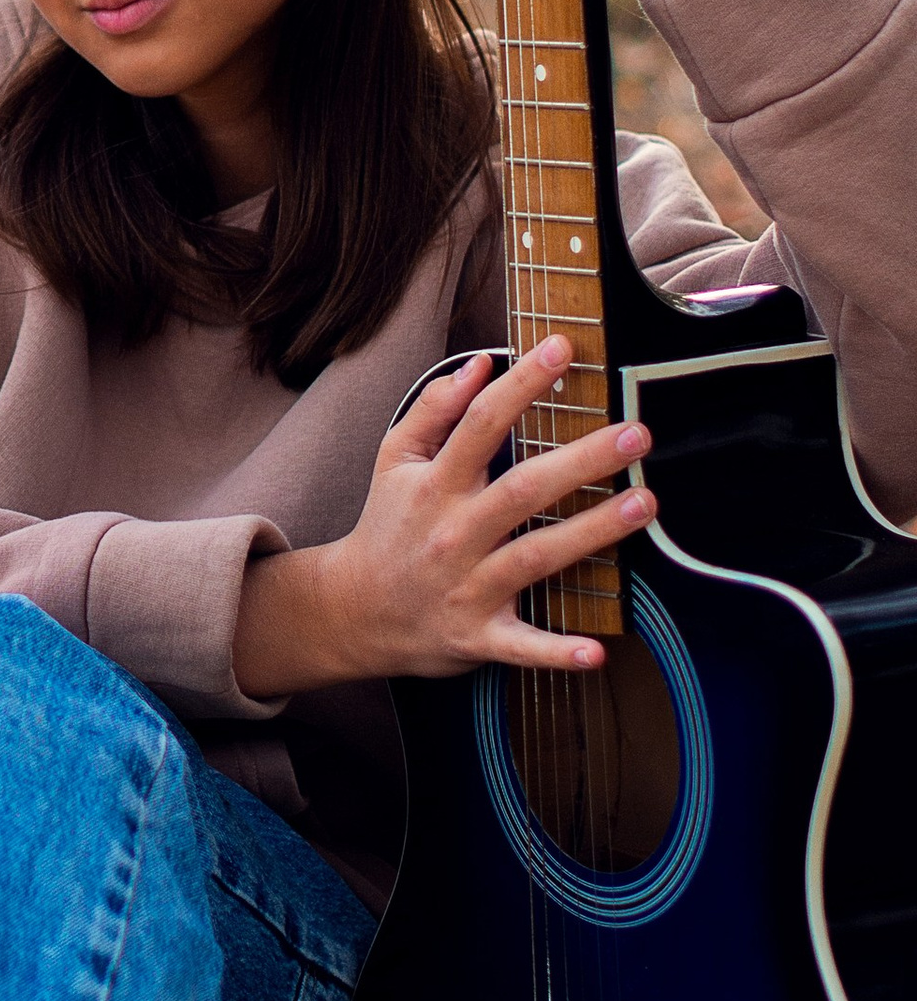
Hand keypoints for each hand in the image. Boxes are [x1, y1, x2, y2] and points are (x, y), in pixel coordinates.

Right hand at [233, 340, 656, 694]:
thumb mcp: (394, 460)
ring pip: (535, 557)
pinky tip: (596, 651)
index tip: (562, 348)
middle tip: (636, 433)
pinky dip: (555, 652)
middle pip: (523, 490)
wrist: (355, 611)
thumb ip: (434, 409)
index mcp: (435, 485)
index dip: (522, 384)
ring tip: (646, 503)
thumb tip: (480, 364)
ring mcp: (467, 587)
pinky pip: (521, 646)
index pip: (481, 424)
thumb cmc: (389, 526)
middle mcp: (454, 533)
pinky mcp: (479, 636)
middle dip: (582, 461)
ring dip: (593, 534)